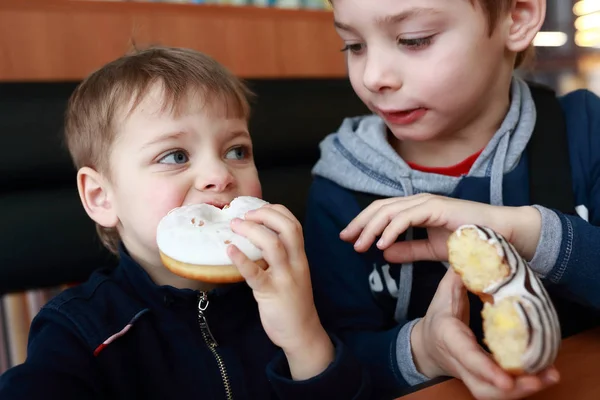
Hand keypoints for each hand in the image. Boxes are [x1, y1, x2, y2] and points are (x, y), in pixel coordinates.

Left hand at [228, 204, 333, 379]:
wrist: (302, 332)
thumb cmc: (293, 301)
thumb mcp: (292, 273)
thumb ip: (281, 257)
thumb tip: (256, 237)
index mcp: (300, 257)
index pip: (294, 224)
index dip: (276, 211)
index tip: (258, 208)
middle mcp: (296, 263)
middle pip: (288, 229)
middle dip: (265, 215)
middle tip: (244, 215)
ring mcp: (285, 278)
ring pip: (273, 246)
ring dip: (252, 231)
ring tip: (235, 226)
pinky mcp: (271, 293)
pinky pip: (256, 273)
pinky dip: (241, 259)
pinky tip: (229, 249)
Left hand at [339, 194, 541, 262]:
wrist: (500, 236)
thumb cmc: (469, 241)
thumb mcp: (431, 250)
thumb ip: (408, 250)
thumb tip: (384, 253)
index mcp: (415, 209)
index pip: (381, 212)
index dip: (363, 223)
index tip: (349, 238)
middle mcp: (418, 202)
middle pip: (379, 208)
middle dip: (360, 224)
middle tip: (345, 239)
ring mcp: (426, 202)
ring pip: (389, 211)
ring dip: (371, 229)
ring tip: (360, 245)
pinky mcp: (436, 207)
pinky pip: (406, 218)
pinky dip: (391, 230)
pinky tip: (382, 244)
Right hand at [411, 268, 559, 399]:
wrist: (426, 347)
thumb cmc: (436, 319)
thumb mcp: (443, 295)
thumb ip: (458, 277)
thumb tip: (475, 254)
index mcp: (449, 339)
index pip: (467, 356)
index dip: (486, 369)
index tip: (506, 378)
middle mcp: (460, 362)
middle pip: (484, 388)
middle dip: (514, 388)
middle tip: (541, 376)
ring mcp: (471, 375)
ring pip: (494, 394)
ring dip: (523, 390)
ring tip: (549, 375)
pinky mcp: (483, 381)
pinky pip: (501, 391)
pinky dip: (524, 386)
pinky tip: (543, 375)